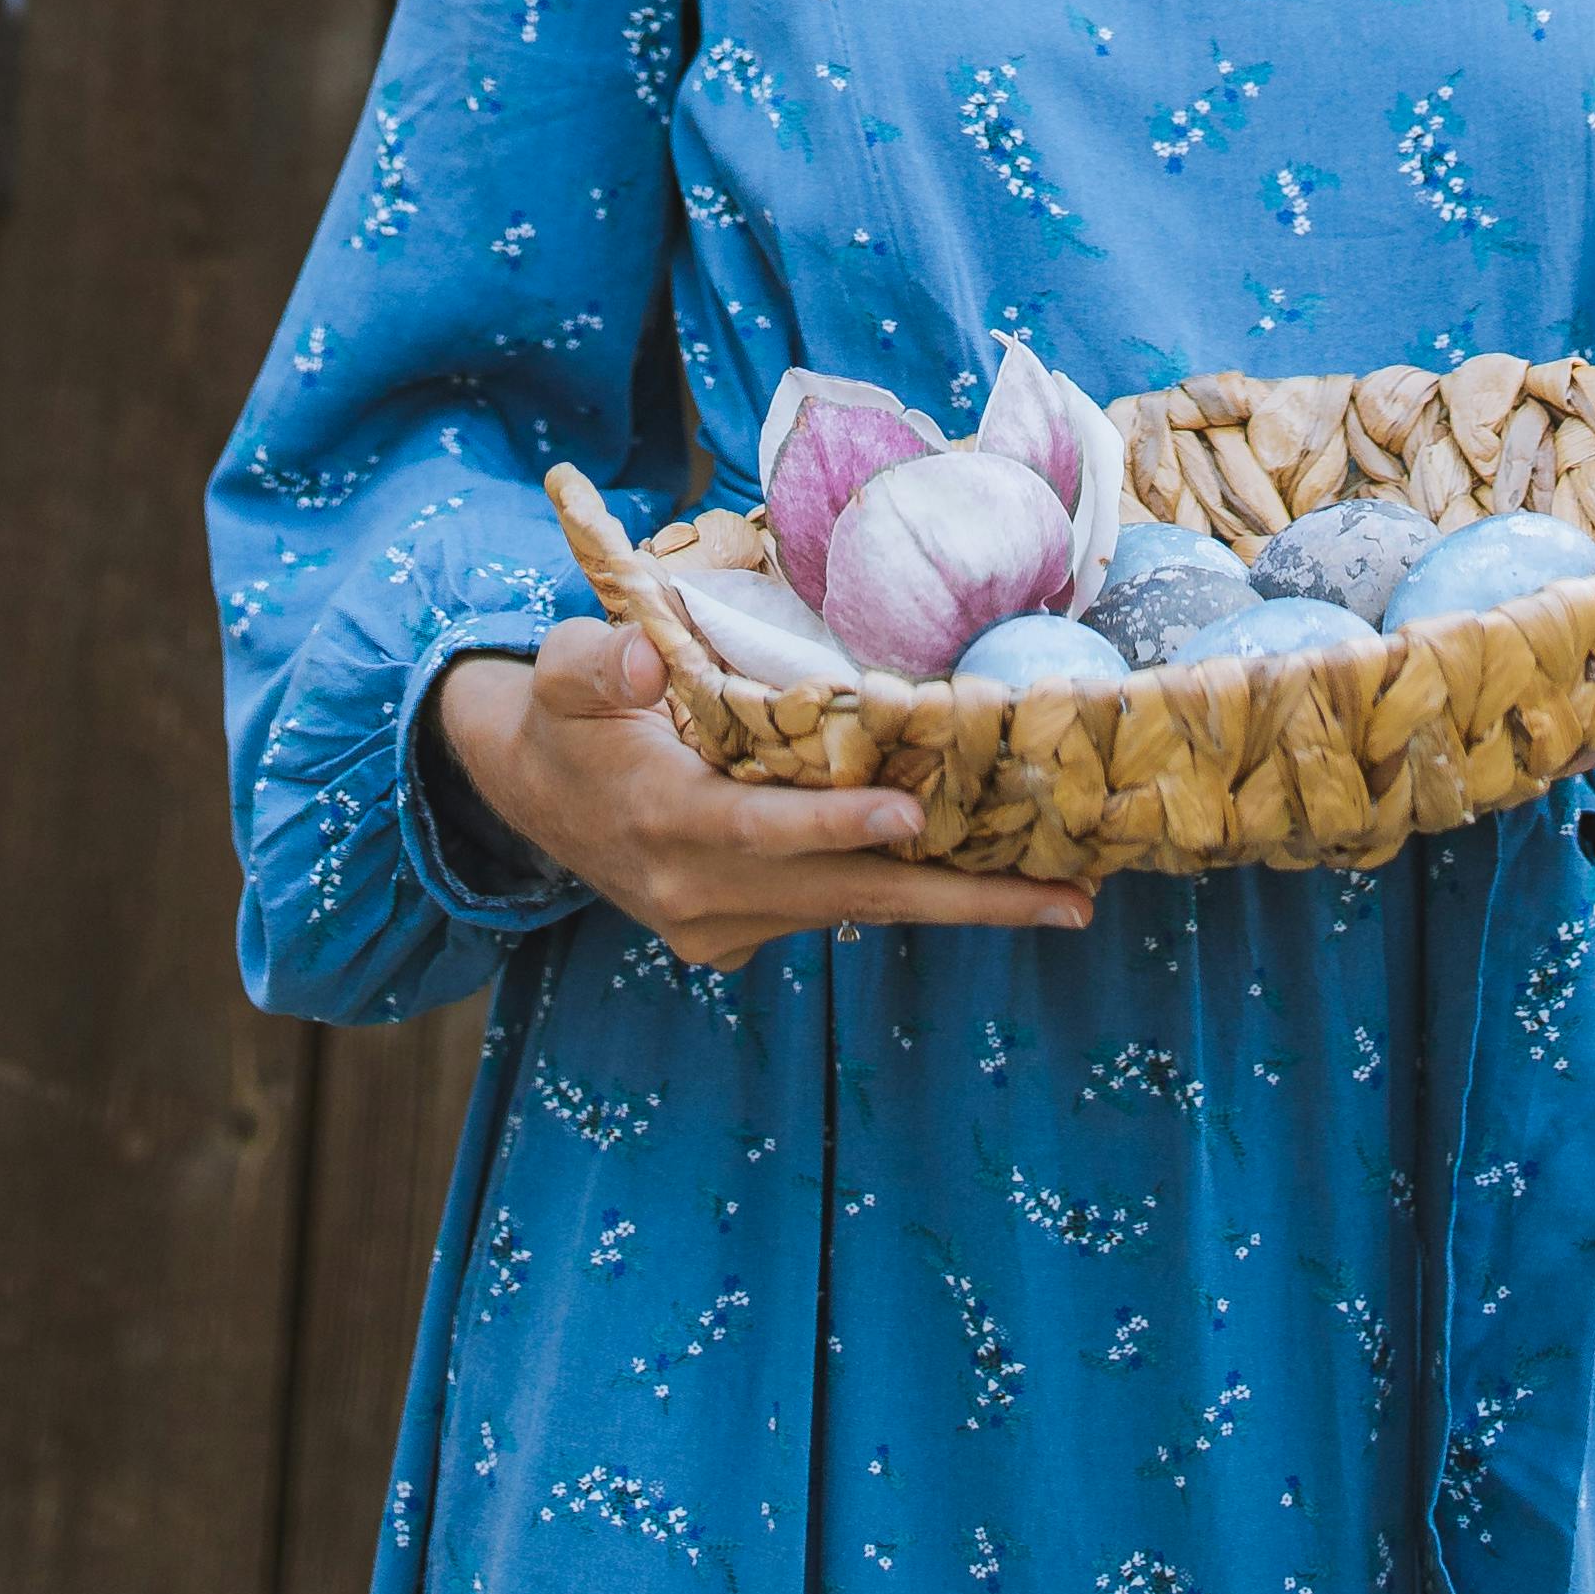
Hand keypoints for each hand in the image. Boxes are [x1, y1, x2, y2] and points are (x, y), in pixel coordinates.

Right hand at [435, 618, 1096, 968]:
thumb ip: (595, 662)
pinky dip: (899, 893)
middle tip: (1066, 898)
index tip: (914, 815)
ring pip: (848, 909)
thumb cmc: (563, 713)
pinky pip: (827, 911)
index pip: (761, 828)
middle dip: (959, 900)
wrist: (529, 794)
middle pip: (843, 895)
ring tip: (1058, 890)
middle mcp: (695, 890)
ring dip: (950, 902)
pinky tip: (976, 877)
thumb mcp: (558, 669)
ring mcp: (716, 925)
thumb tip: (639, 658)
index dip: (836, 823)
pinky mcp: (733, 935)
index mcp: (661, 817)